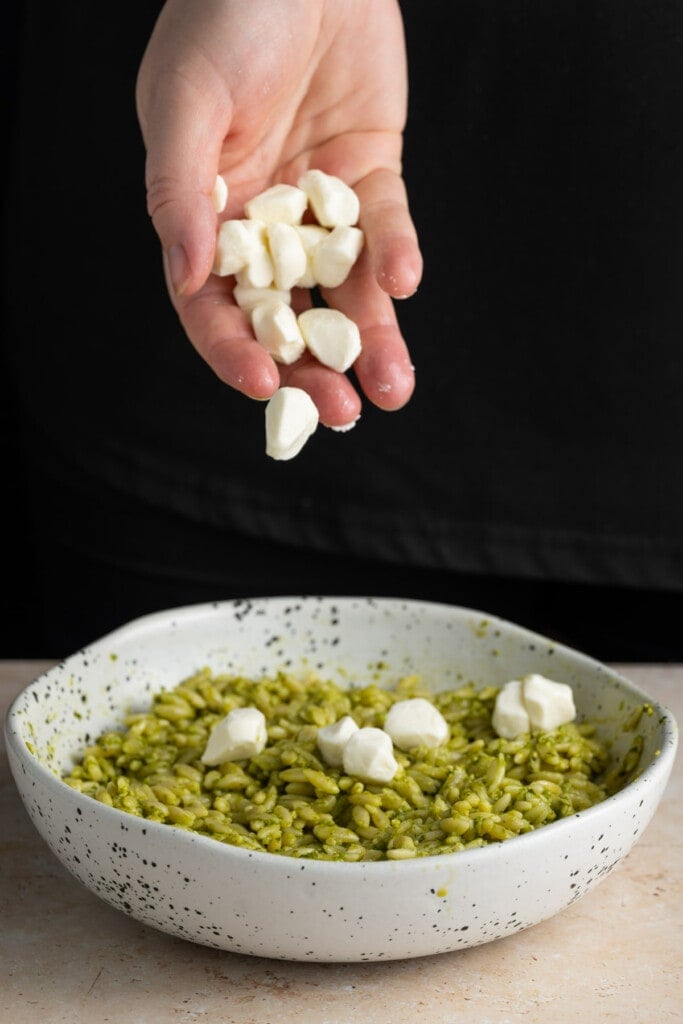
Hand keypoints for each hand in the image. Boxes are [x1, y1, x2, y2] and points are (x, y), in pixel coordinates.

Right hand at [136, 0, 422, 426]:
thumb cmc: (225, 13)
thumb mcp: (186, 97)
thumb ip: (181, 188)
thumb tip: (188, 275)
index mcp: (203, 215)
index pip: (212, 304)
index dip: (234, 350)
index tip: (266, 386)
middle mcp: (260, 224)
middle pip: (285, 316)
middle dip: (313, 370)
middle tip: (343, 414)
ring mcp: (318, 206)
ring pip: (344, 292)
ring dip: (371, 342)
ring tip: (393, 390)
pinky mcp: (369, 178)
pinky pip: (385, 229)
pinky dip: (396, 256)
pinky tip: (406, 281)